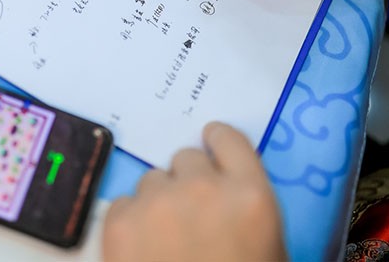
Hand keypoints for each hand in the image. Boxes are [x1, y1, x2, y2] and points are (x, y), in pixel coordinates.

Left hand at [102, 122, 286, 260]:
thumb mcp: (268, 248)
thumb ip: (246, 204)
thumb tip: (225, 183)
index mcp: (251, 196)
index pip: (227, 138)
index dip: (216, 142)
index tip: (210, 147)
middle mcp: (203, 188)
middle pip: (185, 158)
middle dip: (187, 182)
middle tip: (190, 218)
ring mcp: (157, 203)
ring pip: (152, 180)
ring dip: (158, 202)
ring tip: (165, 242)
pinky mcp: (120, 222)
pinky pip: (124, 204)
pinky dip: (130, 223)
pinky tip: (143, 252)